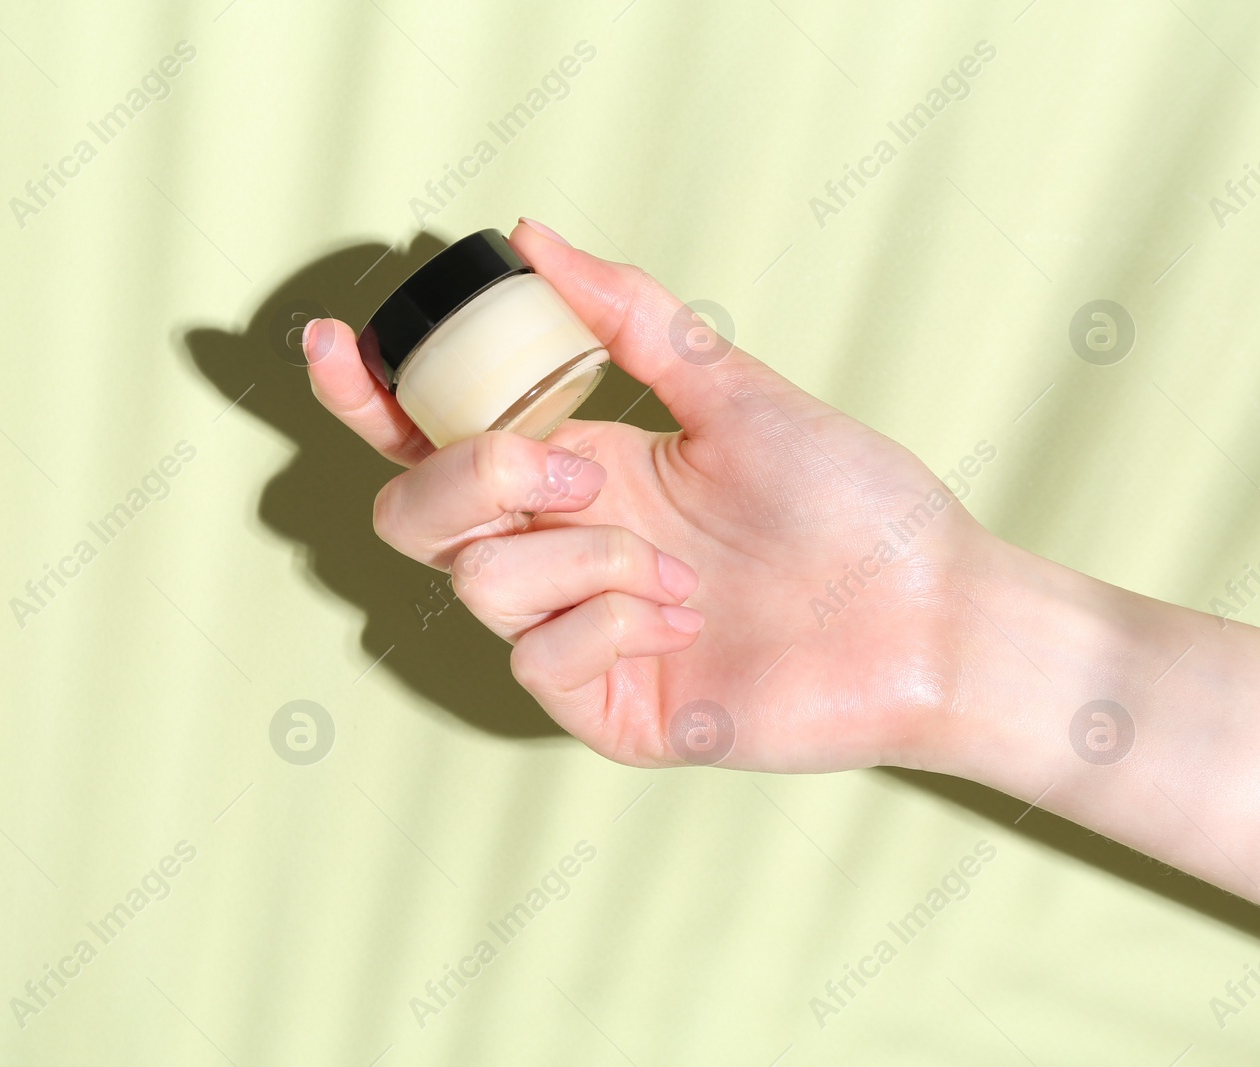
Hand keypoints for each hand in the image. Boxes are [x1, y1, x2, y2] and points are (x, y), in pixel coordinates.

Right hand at [303, 219, 993, 772]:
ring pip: (475, 582)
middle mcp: (559, 550)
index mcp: (576, 471)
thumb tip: (532, 235)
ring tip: (680, 569)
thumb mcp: (734, 388)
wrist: (925, 612)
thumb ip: (628, 317)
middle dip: (474, 474)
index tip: (334, 346)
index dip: (368, 398)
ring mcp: (572, 633)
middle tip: (578, 469)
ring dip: (580, 555)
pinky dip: (609, 623)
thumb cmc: (847, 500)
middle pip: (413, 516)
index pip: (435, 438)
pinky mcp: (600, 707)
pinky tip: (684, 621)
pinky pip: (537, 658)